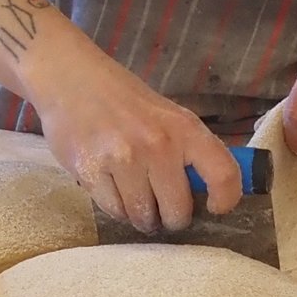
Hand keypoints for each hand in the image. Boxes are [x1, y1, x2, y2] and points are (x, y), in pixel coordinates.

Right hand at [31, 43, 243, 234]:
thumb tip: (209, 193)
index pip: (223, 174)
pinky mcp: (91, 171)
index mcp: (184, 128)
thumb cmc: (123, 99)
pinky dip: (116, 208)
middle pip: (177, 211)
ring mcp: (123, 159)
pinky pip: (113, 211)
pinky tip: (112, 188)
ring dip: (141, 216)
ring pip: (143, 217)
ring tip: (135, 198)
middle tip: (162, 209)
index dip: (226, 199)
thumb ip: (188, 149)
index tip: (214, 207)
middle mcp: (157, 145)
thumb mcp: (167, 114)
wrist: (70, 79)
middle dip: (171, 217)